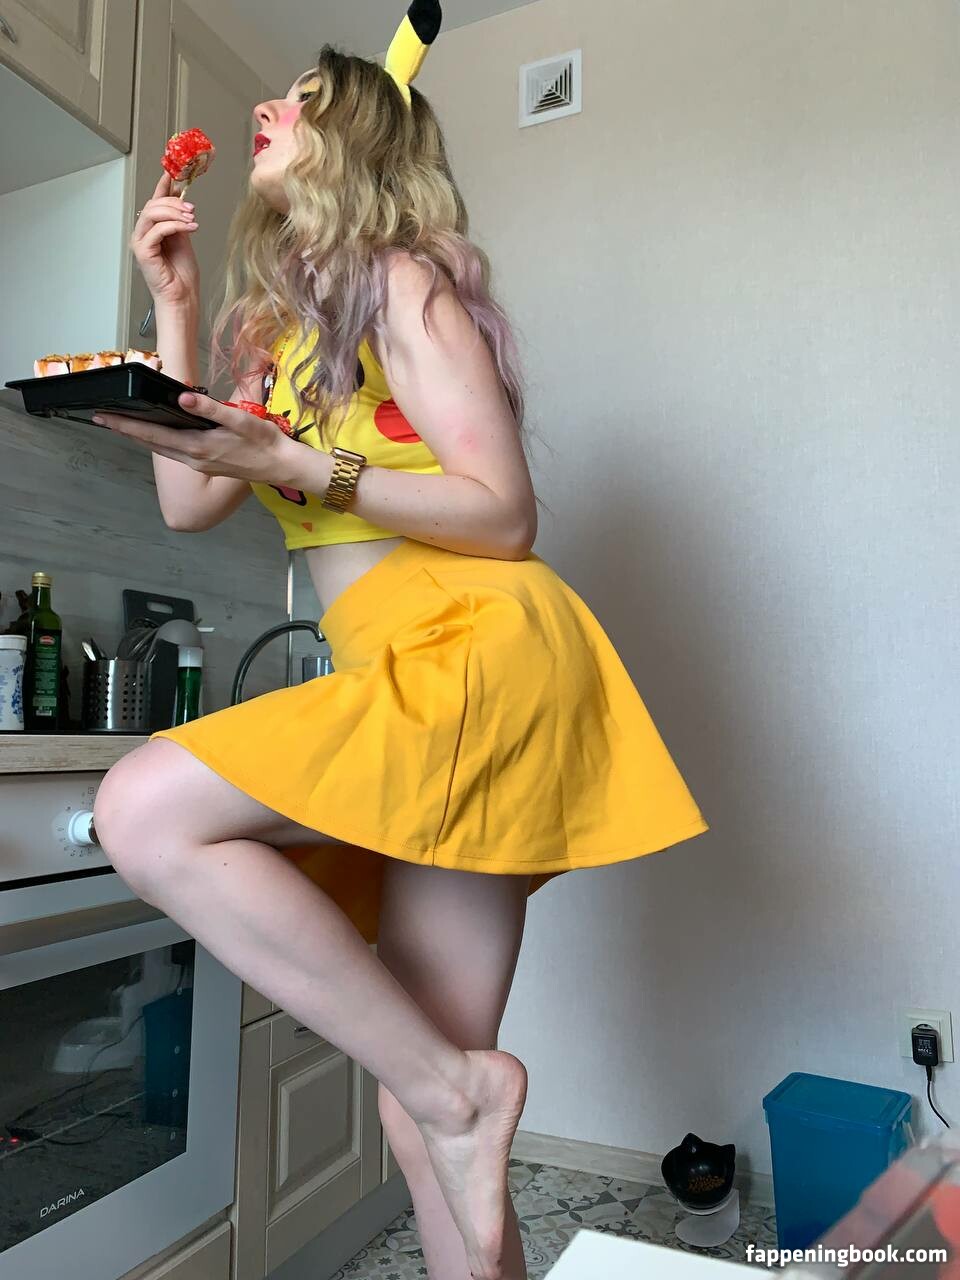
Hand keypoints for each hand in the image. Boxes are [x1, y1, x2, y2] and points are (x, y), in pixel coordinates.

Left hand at [93, 391, 305, 485]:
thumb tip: (181, 398)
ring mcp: (199, 465)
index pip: (153, 434)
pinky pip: (174, 453)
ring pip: (161, 450)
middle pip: (151, 444)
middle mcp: (193, 459)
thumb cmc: (265, 441)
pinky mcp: (207, 466)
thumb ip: (210, 408)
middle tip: (101, 418)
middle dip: (125, 430)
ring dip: (139, 437)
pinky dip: (158, 442)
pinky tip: (156, 435)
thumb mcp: (240, 420)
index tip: (103, 416)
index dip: (126, 425)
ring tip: (121, 425)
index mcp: (198, 447)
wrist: (283, 467)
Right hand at [130, 172, 200, 310]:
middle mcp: (143, 234)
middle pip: (153, 205)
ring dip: (174, 212)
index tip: (173, 173)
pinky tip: (190, 228)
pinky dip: (174, 225)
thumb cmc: (182, 274)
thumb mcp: (184, 239)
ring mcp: (140, 242)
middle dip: (174, 203)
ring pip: (152, 214)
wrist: (182, 297)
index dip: (163, 186)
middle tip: (192, 208)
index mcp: (152, 230)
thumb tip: (182, 200)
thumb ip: (179, 221)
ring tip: (192, 219)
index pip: (155, 202)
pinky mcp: (142, 252)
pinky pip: (157, 230)